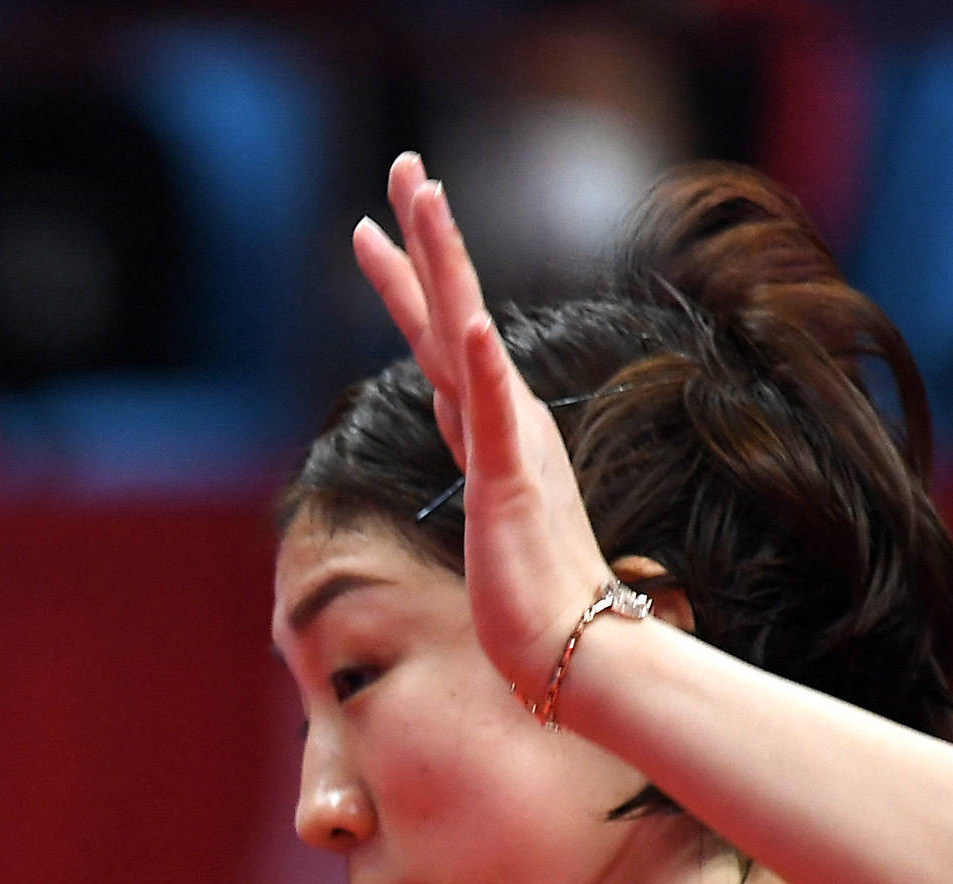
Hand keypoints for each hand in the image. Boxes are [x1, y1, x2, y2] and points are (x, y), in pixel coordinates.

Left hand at [349, 156, 617, 701]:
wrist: (573, 651)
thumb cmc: (539, 602)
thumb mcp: (497, 524)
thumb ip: (493, 483)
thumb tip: (485, 475)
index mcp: (496, 427)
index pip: (441, 337)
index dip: (413, 277)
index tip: (379, 222)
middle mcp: (504, 419)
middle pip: (453, 309)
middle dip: (426, 235)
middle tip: (403, 164)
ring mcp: (510, 444)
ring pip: (467, 336)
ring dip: (447, 265)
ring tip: (425, 198)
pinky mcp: (511, 483)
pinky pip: (496, 415)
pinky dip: (481, 368)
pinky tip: (467, 324)